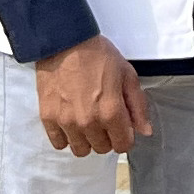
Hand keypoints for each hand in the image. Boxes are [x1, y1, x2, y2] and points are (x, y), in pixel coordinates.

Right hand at [37, 36, 149, 156]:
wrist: (66, 43)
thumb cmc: (98, 56)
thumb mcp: (128, 75)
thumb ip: (138, 106)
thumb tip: (145, 131)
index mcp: (111, 112)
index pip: (123, 145)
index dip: (125, 136)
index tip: (122, 127)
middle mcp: (88, 122)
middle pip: (102, 148)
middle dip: (107, 137)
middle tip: (104, 119)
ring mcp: (66, 122)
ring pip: (80, 150)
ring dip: (87, 140)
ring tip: (87, 121)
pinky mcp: (48, 118)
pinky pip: (59, 143)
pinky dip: (66, 137)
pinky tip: (71, 122)